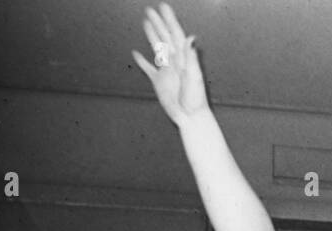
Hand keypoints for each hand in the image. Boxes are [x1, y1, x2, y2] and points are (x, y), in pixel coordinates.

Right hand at [132, 4, 209, 125]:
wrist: (190, 118)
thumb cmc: (196, 100)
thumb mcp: (194, 77)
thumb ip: (191, 57)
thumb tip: (191, 38)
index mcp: (183, 58)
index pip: (175, 35)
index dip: (169, 20)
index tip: (163, 7)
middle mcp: (174, 62)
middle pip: (164, 38)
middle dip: (158, 23)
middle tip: (150, 9)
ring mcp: (166, 71)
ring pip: (156, 48)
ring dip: (151, 35)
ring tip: (145, 22)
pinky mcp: (158, 82)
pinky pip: (148, 68)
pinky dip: (142, 61)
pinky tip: (135, 53)